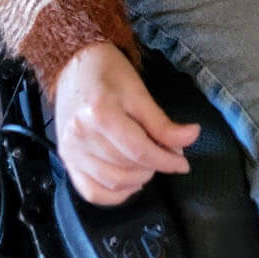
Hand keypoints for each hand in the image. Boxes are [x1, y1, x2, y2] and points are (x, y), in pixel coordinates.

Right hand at [52, 41, 199, 206]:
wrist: (75, 63)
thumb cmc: (108, 72)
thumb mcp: (138, 91)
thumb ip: (162, 122)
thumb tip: (192, 137)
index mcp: (99, 113)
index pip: (139, 150)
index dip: (165, 161)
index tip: (183, 163)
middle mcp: (80, 135)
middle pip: (127, 167)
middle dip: (154, 166)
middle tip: (166, 155)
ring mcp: (70, 150)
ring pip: (112, 182)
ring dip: (138, 179)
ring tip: (149, 165)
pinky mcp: (66, 159)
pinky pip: (92, 191)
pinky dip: (115, 194)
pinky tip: (129, 181)